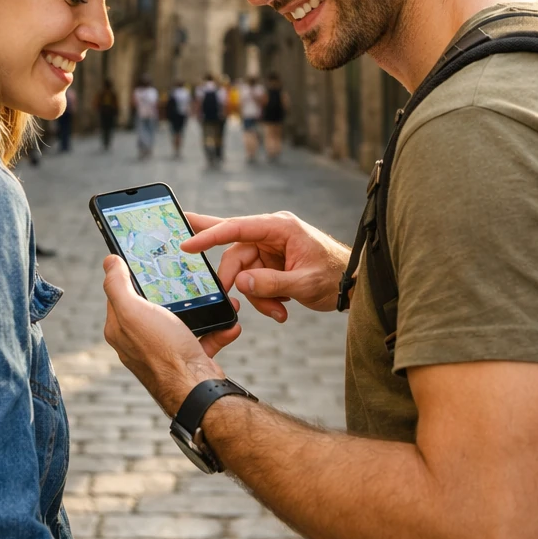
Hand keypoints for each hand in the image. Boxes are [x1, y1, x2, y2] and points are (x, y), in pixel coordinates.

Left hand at [102, 256, 241, 414]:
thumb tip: (109, 262)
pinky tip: (229, 323)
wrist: (197, 391)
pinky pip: (205, 337)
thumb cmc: (163, 350)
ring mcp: (165, 351)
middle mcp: (140, 341)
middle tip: (187, 275)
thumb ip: (117, 286)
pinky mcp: (189, 359)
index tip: (150, 260)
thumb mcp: (133, 311)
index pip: (121, 293)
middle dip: (174, 290)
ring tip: (216, 296)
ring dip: (203, 307)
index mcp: (121, 328)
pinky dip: (218, 329)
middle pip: (155, 304)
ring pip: (184, 319)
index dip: (133, 275)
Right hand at [183, 211, 350, 320]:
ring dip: (257, 297)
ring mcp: (269, 249)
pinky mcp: (271, 264)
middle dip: (235, 280)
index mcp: (279, 227)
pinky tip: (281, 309)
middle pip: (235, 253)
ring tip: (278, 312)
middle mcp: (270, 233)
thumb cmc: (335, 275)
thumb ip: (271, 282)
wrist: (352, 285)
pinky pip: (254, 282)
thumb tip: (240, 283)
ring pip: (244, 273)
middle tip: (229, 300)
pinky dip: (264, 299)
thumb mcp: (304, 283)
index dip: (209, 235)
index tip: (185, 244)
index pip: (236, 227)